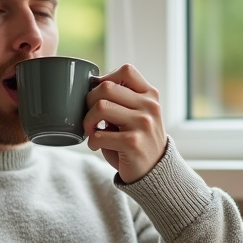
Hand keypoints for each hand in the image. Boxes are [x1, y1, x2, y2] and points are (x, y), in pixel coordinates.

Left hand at [84, 63, 166, 183]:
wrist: (154, 171)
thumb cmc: (137, 140)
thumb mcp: (137, 114)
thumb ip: (122, 99)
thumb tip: (92, 85)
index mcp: (150, 96)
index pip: (126, 71)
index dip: (106, 79)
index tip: (99, 95)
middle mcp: (149, 106)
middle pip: (107, 87)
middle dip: (89, 101)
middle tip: (90, 116)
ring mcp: (142, 124)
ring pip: (100, 107)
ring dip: (88, 121)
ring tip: (91, 130)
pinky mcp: (133, 143)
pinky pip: (99, 134)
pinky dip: (92, 141)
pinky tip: (96, 145)